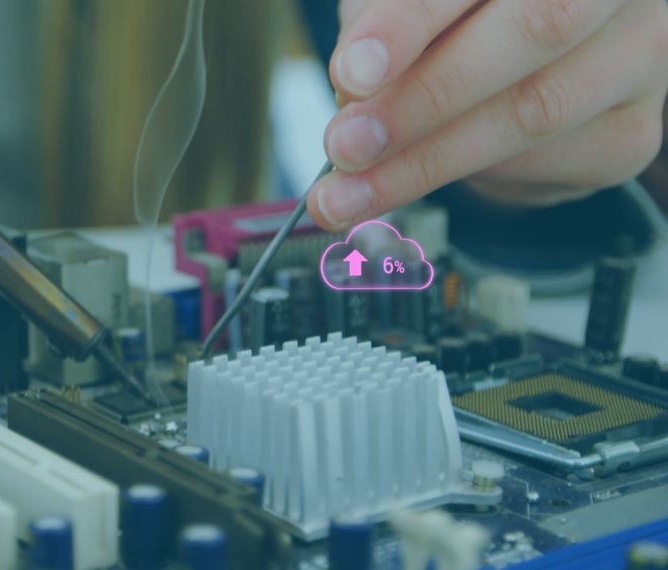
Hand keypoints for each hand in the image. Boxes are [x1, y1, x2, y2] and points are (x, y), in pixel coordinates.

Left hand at [307, 0, 667, 229]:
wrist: (523, 62)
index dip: (411, 24)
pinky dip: (475, 176)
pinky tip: (427, 174)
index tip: (353, 74)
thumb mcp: (409, 2)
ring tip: (352, 193)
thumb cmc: (455, 15)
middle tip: (347, 147)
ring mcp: (639, 54)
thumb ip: (381, 26)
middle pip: (533, 33)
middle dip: (423, 101)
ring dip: (428, 163)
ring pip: (537, 111)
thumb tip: (355, 84)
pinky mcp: (633, 126)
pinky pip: (549, 161)